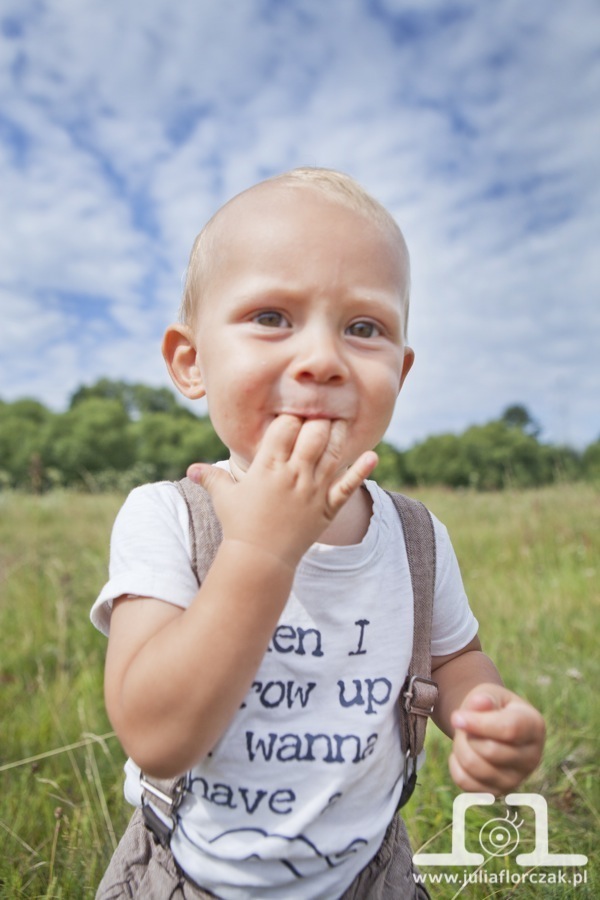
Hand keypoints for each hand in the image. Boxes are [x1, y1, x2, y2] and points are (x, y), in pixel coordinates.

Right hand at [187, 415, 377, 568]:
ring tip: (341, 422)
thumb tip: (190, 469)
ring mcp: (313, 491)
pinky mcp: (327, 508)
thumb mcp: (224, 498)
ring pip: (333, 453)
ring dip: (339, 435)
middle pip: (313, 434)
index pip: (285, 427)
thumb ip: (211, 478)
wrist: (259, 560)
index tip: (293, 414)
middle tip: (320, 413)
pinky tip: (373, 455)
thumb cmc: (239, 526)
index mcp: (268, 467)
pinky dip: (362, 470)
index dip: (291, 416)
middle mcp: (293, 474)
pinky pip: (348, 486)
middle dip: (318, 420)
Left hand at [448, 683, 544, 795]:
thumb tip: (480, 702)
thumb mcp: (490, 694)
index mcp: (533, 727)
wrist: (490, 725)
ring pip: (476, 768)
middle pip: (490, 751)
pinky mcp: (497, 792)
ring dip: (460, 748)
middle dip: (467, 735)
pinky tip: (463, 752)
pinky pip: (466, 783)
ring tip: (464, 737)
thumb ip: (485, 698)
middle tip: (462, 724)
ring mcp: (516, 779)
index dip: (479, 724)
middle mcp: (532, 757)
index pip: (509, 730)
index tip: (456, 717)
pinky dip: (456, 766)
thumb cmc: (491, 706)